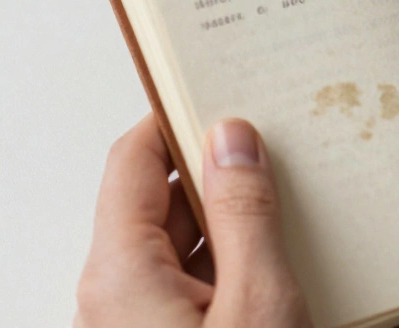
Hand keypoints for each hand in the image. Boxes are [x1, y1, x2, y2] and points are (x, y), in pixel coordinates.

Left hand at [75, 116, 312, 326]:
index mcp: (120, 276)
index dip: (176, 120)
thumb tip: (231, 142)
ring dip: (228, 230)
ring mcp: (131, 327)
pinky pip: (187, 291)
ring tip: (288, 215)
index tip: (222, 95)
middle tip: (274, 151)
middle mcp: (110, 301)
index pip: (133, 162)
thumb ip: (244, 216)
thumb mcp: (258, 303)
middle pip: (158, 207)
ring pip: (178, 252)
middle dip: (216, 176)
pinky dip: (226, 271)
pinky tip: (275, 273)